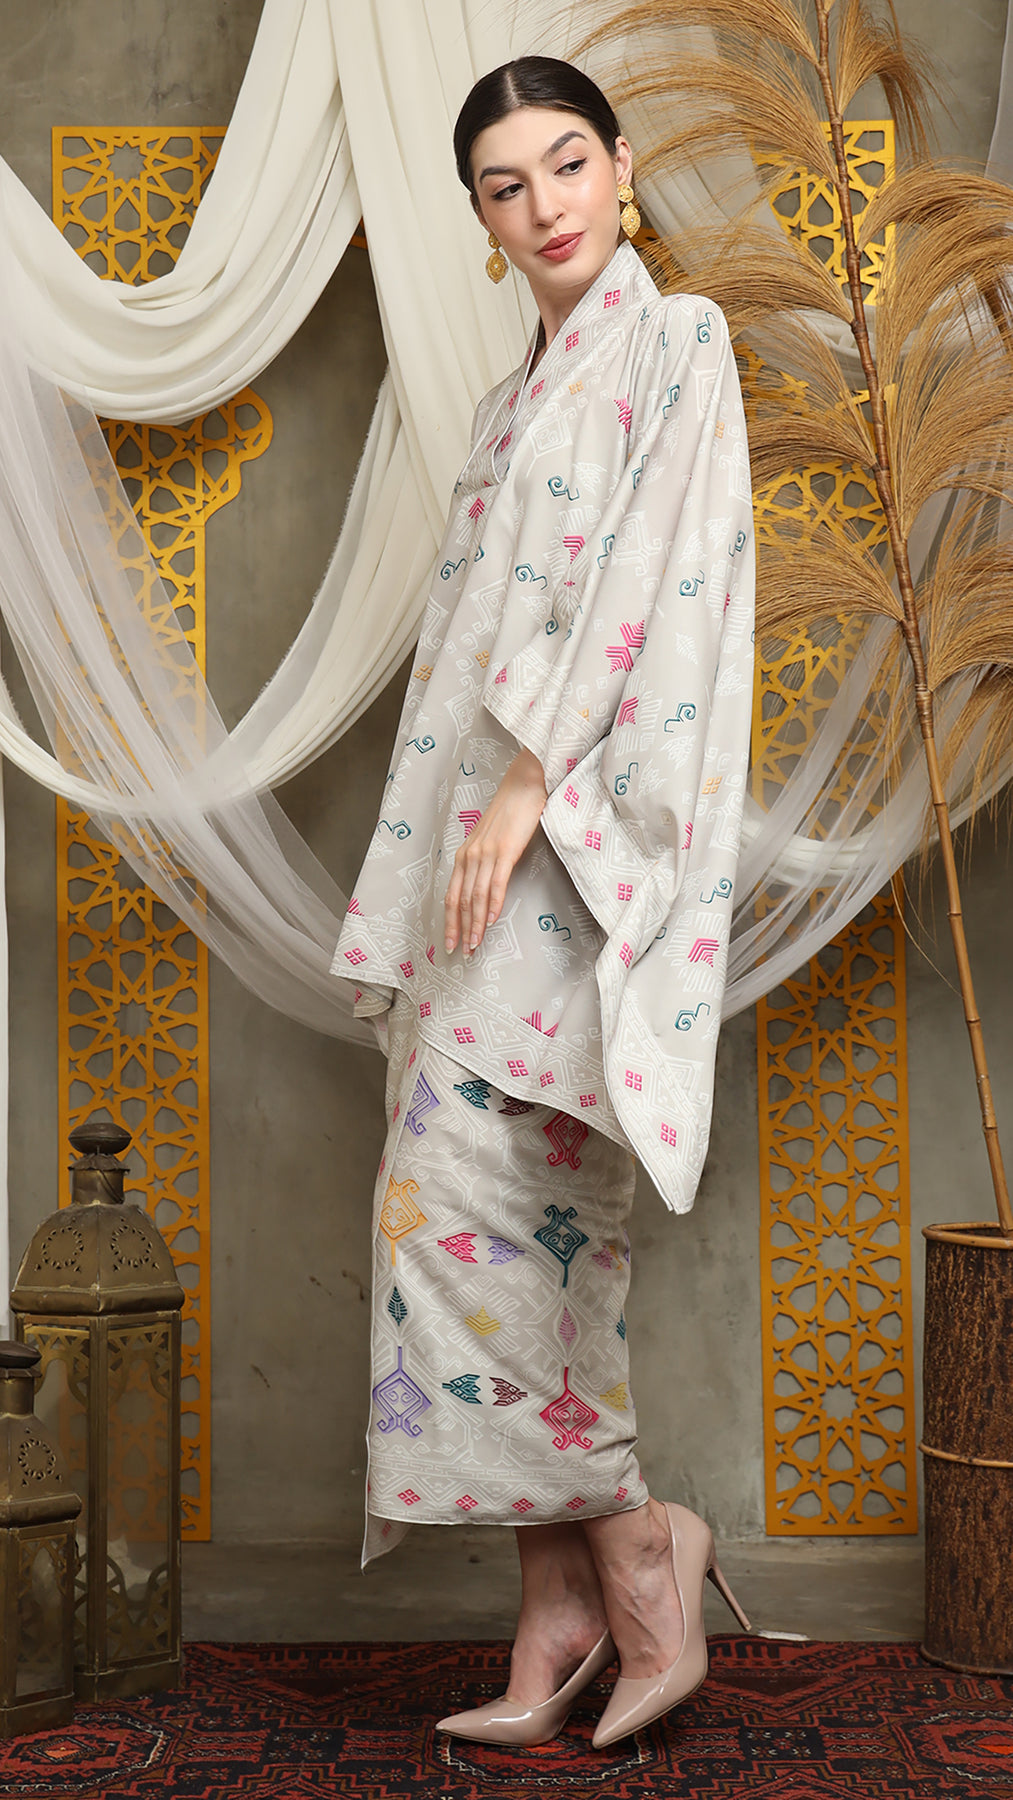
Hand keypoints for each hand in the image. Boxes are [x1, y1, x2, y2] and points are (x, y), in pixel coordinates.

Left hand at [444, 748, 546, 956]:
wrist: (524, 786)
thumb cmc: (511, 814)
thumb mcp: (491, 841)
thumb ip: (486, 863)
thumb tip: (486, 890)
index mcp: (465, 856)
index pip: (452, 895)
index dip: (450, 921)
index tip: (450, 942)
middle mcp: (470, 856)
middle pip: (460, 900)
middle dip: (459, 929)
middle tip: (460, 952)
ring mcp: (486, 854)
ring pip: (476, 897)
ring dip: (476, 924)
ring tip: (476, 944)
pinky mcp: (505, 851)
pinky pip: (496, 884)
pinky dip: (493, 905)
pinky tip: (492, 920)